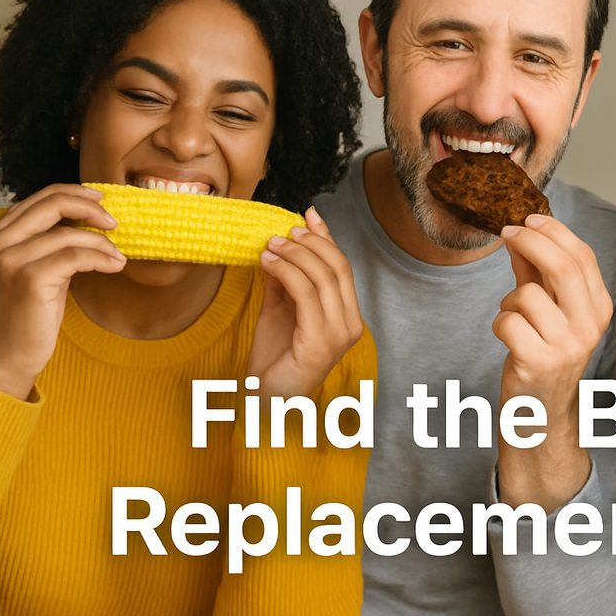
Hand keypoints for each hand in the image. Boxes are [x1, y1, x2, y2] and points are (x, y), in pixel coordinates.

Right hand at [0, 184, 125, 399]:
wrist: (5, 355)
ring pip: (69, 234)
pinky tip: (115, 266)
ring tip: (118, 256)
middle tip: (115, 223)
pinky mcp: (29, 279)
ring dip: (103, 243)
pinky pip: (76, 257)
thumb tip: (90, 222)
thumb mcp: (37, 270)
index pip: (39, 198)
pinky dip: (102, 258)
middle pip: (52, 204)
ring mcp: (11, 260)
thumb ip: (51, 245)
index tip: (100, 200)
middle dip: (91, 208)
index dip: (74, 194)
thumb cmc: (26, 314)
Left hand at [249, 206, 363, 401]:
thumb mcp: (280, 310)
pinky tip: (268, 263)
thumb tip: (280, 246)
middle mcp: (350, 325)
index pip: (343, 269)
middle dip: (311, 243)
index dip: (327, 238)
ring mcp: (338, 335)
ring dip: (295, 254)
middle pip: (338, 268)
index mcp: (347, 317)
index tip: (307, 214)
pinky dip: (286, 272)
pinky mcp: (320, 343)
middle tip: (283, 232)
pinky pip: (305, 296)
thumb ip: (286, 282)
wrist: (265, 401)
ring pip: (323, 278)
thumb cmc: (274, 360)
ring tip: (270, 245)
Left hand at [493, 214, 611, 509]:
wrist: (542, 413)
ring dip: (509, 300)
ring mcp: (567, 346)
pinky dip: (500, 324)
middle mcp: (590, 325)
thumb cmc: (544, 354)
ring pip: (526, 295)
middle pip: (561, 267)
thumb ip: (539, 271)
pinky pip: (507, 322)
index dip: (553, 232)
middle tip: (506, 233)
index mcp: (600, 307)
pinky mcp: (539, 362)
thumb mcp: (550, 310)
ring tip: (514, 318)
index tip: (527, 219)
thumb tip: (521, 230)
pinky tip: (508, 338)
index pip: (582, 256)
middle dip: (529, 242)